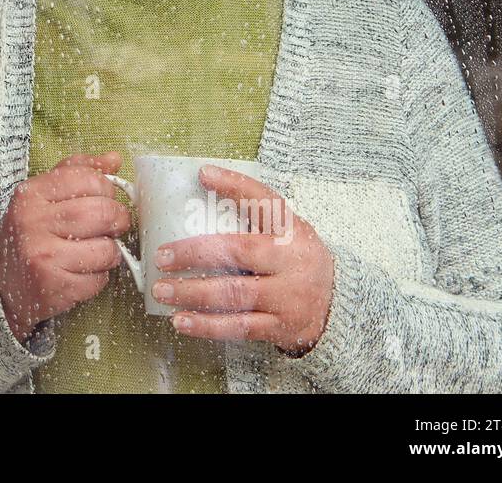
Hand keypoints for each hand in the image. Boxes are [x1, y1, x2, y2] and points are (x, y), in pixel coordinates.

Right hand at [0, 152, 130, 342]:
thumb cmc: (29, 236)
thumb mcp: (43, 197)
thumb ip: (77, 173)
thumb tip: (114, 159)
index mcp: (31, 194)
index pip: (87, 178)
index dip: (108, 190)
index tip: (106, 199)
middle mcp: (33, 221)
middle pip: (101, 212)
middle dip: (118, 220)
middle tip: (114, 227)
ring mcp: (42, 255)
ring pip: (105, 248)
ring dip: (110, 253)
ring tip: (96, 253)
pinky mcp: (53, 285)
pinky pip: (98, 279)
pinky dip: (98, 278)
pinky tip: (82, 273)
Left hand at [150, 165, 334, 354]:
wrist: (340, 305)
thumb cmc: (297, 261)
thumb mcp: (286, 232)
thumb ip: (252, 216)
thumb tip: (201, 185)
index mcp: (291, 230)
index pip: (264, 201)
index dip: (234, 186)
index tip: (203, 174)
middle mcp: (290, 261)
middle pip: (239, 252)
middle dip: (195, 253)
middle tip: (162, 256)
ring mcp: (287, 296)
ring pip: (235, 293)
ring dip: (192, 292)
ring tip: (162, 290)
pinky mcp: (280, 327)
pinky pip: (239, 327)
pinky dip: (207, 326)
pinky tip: (181, 321)